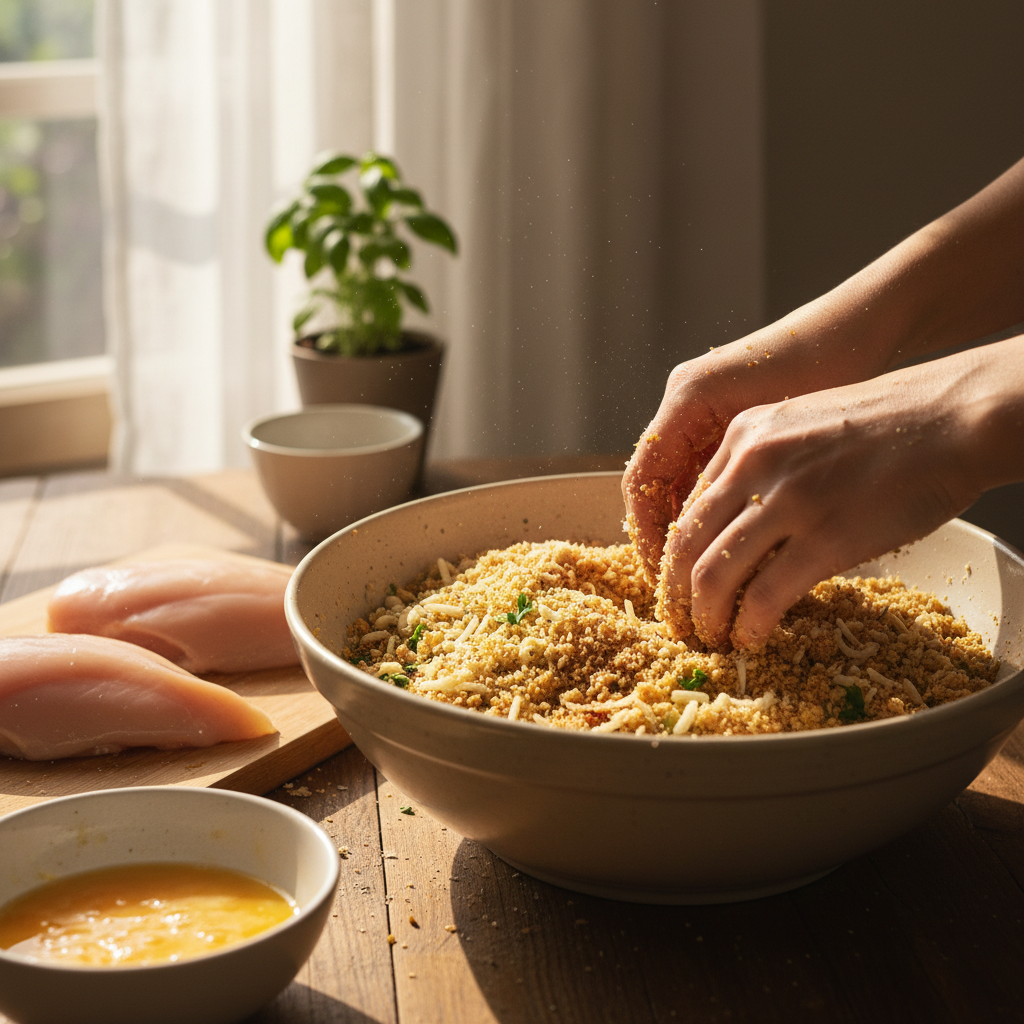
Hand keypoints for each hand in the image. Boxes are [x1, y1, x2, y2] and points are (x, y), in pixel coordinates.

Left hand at [656, 346, 1017, 648]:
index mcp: (743, 434)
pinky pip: (766, 595)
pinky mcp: (826, 537)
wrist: (953, 418)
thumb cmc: (889, 425)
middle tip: (680, 620)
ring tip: (712, 636)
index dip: (676, 555)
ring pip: (713, 573)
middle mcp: (753, 463)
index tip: (679, 583)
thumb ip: (764, 465)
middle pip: (686, 543)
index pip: (687, 506)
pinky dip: (750, 626)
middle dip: (675, 593)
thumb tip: (741, 522)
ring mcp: (788, 501)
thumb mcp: (802, 424)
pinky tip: (752, 638)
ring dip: (706, 616)